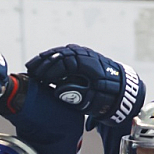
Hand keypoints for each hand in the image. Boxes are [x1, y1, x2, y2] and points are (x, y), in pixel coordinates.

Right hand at [25, 44, 144, 128]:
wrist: (123, 91)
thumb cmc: (107, 99)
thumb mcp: (92, 102)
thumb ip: (74, 95)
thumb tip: (57, 90)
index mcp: (90, 67)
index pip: (65, 64)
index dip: (50, 71)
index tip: (38, 78)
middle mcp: (88, 56)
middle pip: (62, 54)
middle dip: (44, 62)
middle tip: (30, 70)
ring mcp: (87, 54)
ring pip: (63, 51)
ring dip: (47, 57)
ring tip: (33, 65)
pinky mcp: (85, 55)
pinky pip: (67, 52)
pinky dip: (54, 55)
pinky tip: (45, 60)